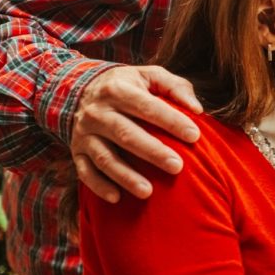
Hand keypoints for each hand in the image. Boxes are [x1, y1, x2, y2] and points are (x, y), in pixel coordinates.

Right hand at [70, 64, 202, 202]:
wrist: (80, 89)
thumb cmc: (128, 86)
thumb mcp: (149, 76)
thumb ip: (176, 87)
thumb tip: (197, 110)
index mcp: (118, 89)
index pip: (147, 106)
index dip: (171, 120)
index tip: (195, 135)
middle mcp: (98, 112)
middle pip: (126, 134)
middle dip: (152, 152)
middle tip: (177, 167)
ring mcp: (84, 134)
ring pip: (105, 157)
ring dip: (126, 176)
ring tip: (148, 192)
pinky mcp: (77, 152)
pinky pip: (85, 172)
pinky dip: (99, 186)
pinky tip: (117, 198)